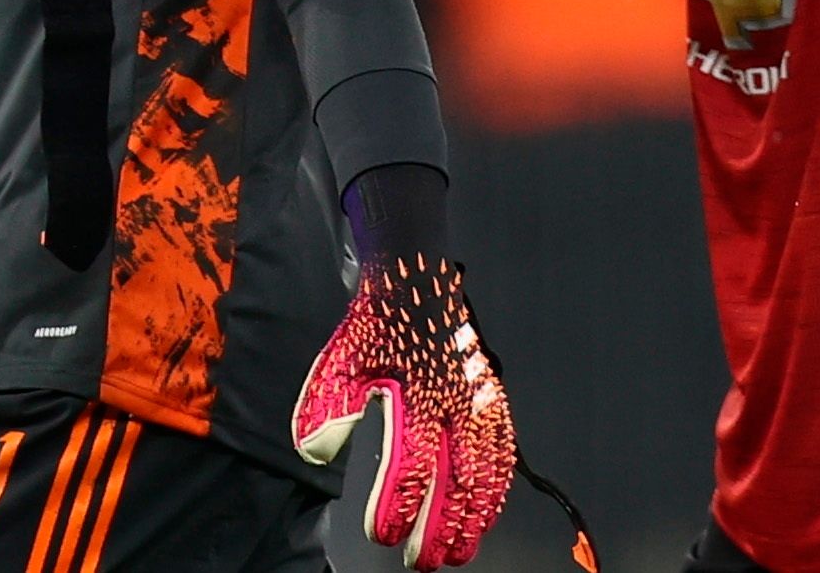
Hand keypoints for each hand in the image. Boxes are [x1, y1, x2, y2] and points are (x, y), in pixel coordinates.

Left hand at [294, 254, 515, 567]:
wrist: (415, 275)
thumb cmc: (378, 321)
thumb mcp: (341, 360)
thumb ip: (328, 409)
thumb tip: (316, 452)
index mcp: (416, 397)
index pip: (410, 468)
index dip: (397, 508)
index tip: (383, 535)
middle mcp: (454, 403)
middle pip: (456, 483)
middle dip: (441, 529)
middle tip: (425, 561)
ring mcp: (478, 400)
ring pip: (487, 472)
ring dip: (475, 518)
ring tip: (461, 549)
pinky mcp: (490, 394)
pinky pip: (502, 447)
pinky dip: (497, 484)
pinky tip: (488, 506)